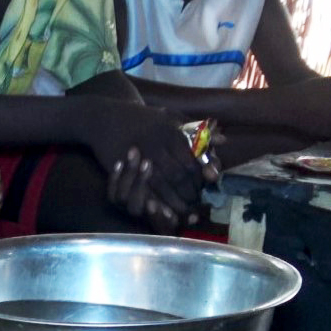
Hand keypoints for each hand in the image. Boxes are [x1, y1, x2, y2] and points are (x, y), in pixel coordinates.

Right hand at [82, 101, 202, 232]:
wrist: (106, 119)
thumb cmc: (143, 119)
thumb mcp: (171, 119)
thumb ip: (198, 131)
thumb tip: (224, 140)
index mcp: (170, 133)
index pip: (191, 161)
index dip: (201, 177)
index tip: (207, 186)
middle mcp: (156, 145)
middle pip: (179, 175)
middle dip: (190, 192)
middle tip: (197, 202)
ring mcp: (139, 157)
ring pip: (162, 185)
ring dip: (175, 201)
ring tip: (184, 211)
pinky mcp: (125, 168)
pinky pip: (142, 189)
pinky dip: (155, 201)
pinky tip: (163, 209)